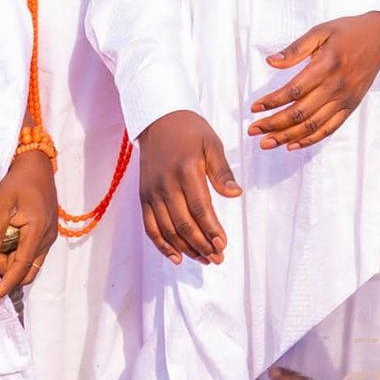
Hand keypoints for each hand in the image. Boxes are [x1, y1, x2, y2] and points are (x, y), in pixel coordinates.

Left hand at [0, 149, 57, 304]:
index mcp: (38, 231)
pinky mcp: (46, 233)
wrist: (37, 166)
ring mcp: (49, 236)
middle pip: (26, 269)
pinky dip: (16, 254)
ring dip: (10, 262)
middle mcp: (47, 238)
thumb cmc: (17, 183)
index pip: (20, 267)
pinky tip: (4, 242)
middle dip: (6, 272)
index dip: (5, 285)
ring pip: (29, 263)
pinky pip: (31, 253)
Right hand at [138, 109, 239, 263]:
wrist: (158, 120)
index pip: (200, 208)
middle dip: (202, 245)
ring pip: (167, 229)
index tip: (223, 244)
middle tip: (218, 258)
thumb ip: (222, 171)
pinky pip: (150, 226)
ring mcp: (152, 192)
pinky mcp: (144, 196)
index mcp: (186, 170)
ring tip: (204, 260)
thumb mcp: (212, 144)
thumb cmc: (191, 131)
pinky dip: (161, 245)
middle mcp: (166, 184)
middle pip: (183, 224)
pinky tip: (176, 257)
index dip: (211, 230)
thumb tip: (235, 194)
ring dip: (186, 249)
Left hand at [250, 12, 379, 150]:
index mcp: (326, 65)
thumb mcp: (320, 31)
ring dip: (287, 137)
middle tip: (253, 130)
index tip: (254, 107)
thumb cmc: (347, 32)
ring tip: (266, 143)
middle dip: (273, 124)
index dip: (272, 101)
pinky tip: (292, 145)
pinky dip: (310, 140)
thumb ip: (295, 49)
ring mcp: (344, 99)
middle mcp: (336, 86)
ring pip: (312, 125)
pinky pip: (329, 129)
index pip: (294, 90)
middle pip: (300, 113)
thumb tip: (271, 62)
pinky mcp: (350, 107)